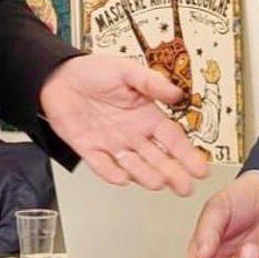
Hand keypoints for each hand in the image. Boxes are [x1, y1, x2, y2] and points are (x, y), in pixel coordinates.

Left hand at [39, 54, 208, 194]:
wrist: (58, 76)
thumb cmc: (93, 71)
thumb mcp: (127, 70)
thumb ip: (151, 83)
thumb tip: (177, 93)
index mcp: (146, 116)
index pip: (172, 139)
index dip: (187, 154)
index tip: (200, 168)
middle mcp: (132, 134)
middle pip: (158, 159)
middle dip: (172, 173)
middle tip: (184, 187)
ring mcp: (112, 144)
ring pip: (134, 165)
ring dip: (145, 175)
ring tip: (158, 181)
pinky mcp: (89, 148)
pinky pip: (102, 165)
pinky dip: (111, 172)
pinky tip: (123, 177)